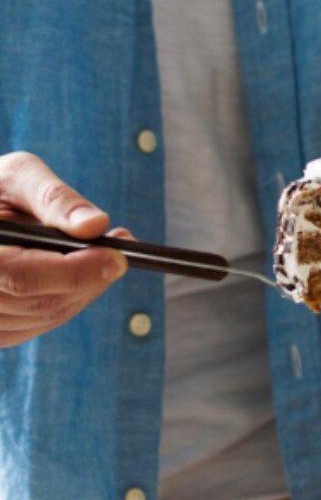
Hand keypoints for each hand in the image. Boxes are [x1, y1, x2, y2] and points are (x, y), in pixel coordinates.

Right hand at [0, 152, 127, 347]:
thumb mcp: (19, 177)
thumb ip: (55, 199)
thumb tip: (96, 224)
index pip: (22, 278)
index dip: (76, 272)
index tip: (118, 256)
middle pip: (39, 303)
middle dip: (91, 278)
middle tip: (122, 250)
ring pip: (45, 316)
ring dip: (86, 289)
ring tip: (105, 255)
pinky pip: (39, 322)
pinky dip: (70, 298)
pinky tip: (83, 272)